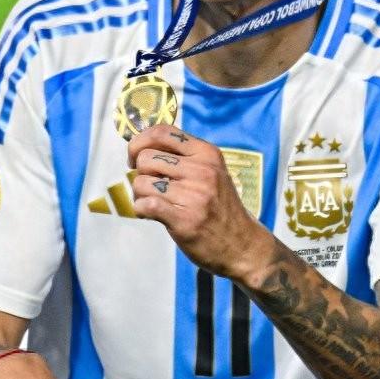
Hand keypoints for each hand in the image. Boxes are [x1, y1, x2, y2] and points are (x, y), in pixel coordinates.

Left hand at [129, 124, 272, 281]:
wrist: (242, 246)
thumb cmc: (219, 208)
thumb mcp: (211, 173)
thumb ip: (183, 157)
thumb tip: (141, 147)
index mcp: (207, 154)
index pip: (162, 132)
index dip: (139, 142)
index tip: (136, 157)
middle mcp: (202, 171)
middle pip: (146, 158)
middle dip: (139, 172)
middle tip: (148, 185)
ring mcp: (194, 195)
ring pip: (141, 182)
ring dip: (139, 194)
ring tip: (152, 202)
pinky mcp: (184, 220)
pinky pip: (144, 205)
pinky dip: (140, 209)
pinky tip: (151, 214)